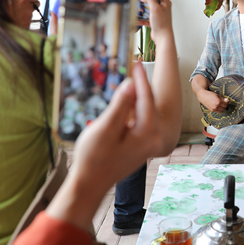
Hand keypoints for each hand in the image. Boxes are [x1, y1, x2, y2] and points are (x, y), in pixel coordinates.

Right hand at [9, 0, 42, 28]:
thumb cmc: (2, 11)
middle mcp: (28, 8)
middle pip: (37, 3)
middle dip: (32, 3)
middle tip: (24, 4)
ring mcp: (28, 17)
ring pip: (33, 12)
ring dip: (27, 12)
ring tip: (17, 13)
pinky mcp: (27, 24)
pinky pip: (29, 20)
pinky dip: (25, 19)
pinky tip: (17, 19)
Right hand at [48, 63, 177, 230]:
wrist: (89, 184)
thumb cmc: (93, 158)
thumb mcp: (104, 129)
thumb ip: (119, 106)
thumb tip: (130, 83)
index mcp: (148, 132)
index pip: (146, 97)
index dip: (140, 78)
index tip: (136, 60)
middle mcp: (154, 137)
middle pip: (152, 103)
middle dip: (145, 83)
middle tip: (138, 62)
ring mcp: (149, 141)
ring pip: (147, 110)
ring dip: (140, 93)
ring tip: (133, 75)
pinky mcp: (141, 143)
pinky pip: (143, 118)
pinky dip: (136, 106)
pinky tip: (128, 97)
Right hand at [138, 0, 172, 41]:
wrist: (163, 38)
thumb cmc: (162, 23)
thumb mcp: (155, 8)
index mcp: (165, 1)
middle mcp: (162, 6)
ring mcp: (158, 13)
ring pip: (147, 6)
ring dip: (141, 7)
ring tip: (136, 7)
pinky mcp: (154, 20)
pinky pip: (145, 16)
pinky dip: (140, 17)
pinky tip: (136, 18)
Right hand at [198, 88, 229, 112]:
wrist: (203, 96)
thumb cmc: (210, 94)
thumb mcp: (218, 95)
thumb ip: (223, 99)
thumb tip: (228, 100)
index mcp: (218, 102)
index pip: (226, 104)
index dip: (226, 102)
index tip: (225, 101)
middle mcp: (216, 106)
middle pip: (224, 108)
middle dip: (224, 105)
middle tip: (223, 102)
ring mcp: (214, 109)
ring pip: (221, 111)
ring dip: (222, 108)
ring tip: (220, 104)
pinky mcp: (212, 110)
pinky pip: (218, 111)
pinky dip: (219, 109)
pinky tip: (217, 106)